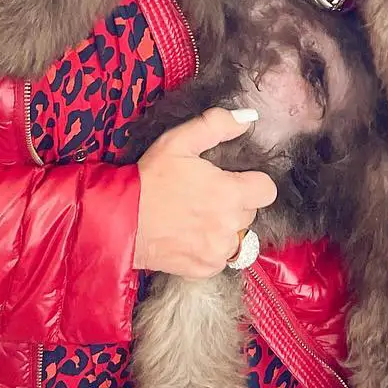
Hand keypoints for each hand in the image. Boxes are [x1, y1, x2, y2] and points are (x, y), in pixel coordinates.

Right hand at [133, 108, 276, 278]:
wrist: (120, 222)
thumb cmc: (149, 179)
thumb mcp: (178, 141)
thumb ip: (217, 125)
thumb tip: (248, 118)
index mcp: (230, 194)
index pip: (267, 190)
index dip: (253, 182)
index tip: (235, 180)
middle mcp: (229, 226)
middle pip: (251, 213)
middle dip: (235, 203)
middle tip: (207, 196)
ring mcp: (218, 251)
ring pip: (239, 238)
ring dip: (225, 228)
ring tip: (200, 218)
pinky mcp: (205, 269)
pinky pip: (222, 258)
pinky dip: (211, 249)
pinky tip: (191, 236)